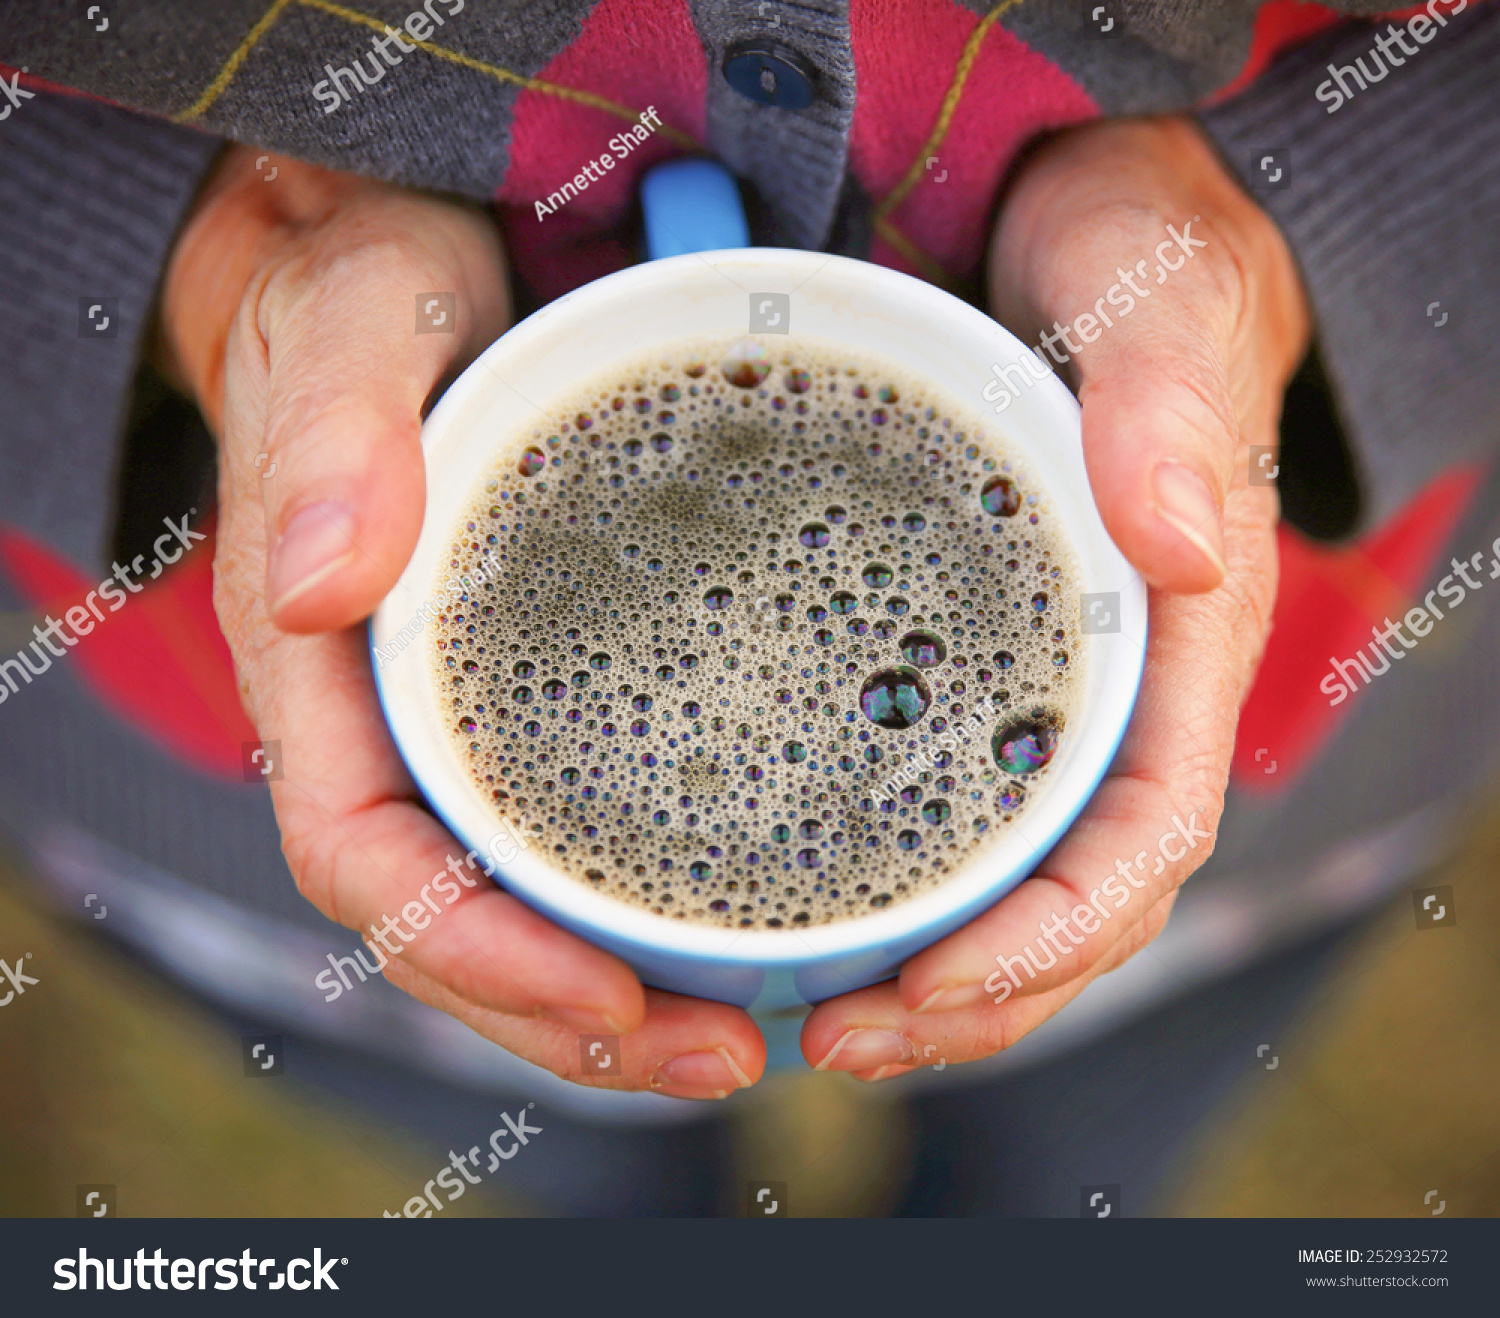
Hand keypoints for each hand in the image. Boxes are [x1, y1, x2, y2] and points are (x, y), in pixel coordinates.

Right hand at [159, 146, 763, 1097]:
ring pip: (518, 891)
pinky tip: (739, 913)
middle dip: (568, 1012)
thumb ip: (334, 435)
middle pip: (450, 919)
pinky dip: (644, 890)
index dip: (471, 951)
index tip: (607, 999)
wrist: (411, 255)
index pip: (363, 857)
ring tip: (747, 1027)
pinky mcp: (538, 680)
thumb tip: (317, 586)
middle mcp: (390, 710)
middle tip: (725, 1053)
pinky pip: (575, 818)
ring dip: (617, 981)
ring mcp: (464, 707)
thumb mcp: (354, 321)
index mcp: (325, 661)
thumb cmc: (368, 287)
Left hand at [801, 117, 1309, 1077]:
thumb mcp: (1152, 289)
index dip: (1050, 938)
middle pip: (1072, 894)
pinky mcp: (967, 654)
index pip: (1144, 834)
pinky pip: (944, 798)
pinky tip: (801, 905)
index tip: (931, 989)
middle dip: (972, 995)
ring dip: (927, 967)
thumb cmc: (1129, 250)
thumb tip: (1182, 541)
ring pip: (1007, 870)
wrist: (1072, 215)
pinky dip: (887, 877)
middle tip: (840, 1039)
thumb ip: (1167, 404)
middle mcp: (1115, 680)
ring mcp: (1041, 678)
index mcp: (1176, 632)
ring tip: (819, 1018)